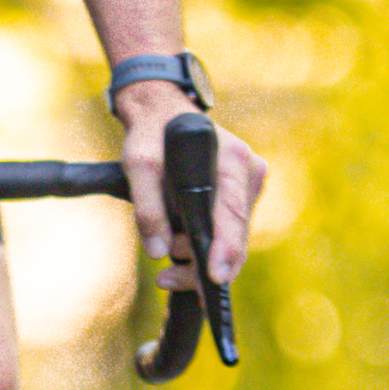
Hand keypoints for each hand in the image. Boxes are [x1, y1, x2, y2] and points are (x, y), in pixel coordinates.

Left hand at [115, 84, 267, 296]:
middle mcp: (249, 173)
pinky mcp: (240, 196)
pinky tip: (179, 258)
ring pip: (233, 240)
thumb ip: (148, 208)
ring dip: (201, 261)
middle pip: (235, 235)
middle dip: (203, 264)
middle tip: (166, 278)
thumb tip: (158, 251)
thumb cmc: (150, 133)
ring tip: (166, 273)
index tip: (215, 277)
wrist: (161, 111)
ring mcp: (247, 185)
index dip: (225, 250)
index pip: (232, 214)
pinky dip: (206, 249)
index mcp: (232, 160)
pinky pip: (228, 232)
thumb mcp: (139, 165)